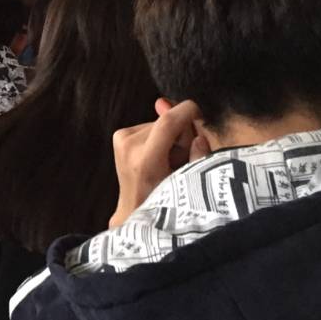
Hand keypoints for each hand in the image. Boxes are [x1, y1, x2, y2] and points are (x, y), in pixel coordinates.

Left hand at [108, 98, 208, 227]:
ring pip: (158, 123)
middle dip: (181, 133)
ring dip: (169, 136)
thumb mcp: (188, 184)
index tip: (201, 112)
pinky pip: (149, 126)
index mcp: (145, 161)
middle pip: (166, 122)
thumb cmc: (164, 200)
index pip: (167, 122)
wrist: (133, 207)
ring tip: (167, 161)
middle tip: (181, 157)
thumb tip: (198, 136)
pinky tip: (156, 156)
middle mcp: (129, 147)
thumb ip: (197, 158)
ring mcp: (121, 140)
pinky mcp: (119, 135)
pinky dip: (157, 137)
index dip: (187, 111)